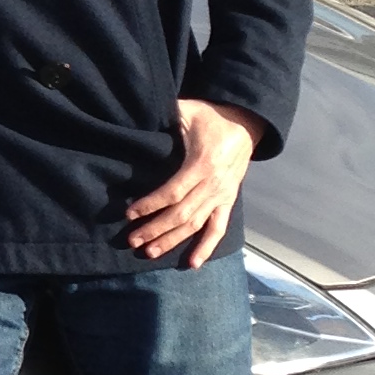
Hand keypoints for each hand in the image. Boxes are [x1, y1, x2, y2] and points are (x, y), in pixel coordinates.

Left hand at [123, 98, 263, 268]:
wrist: (245, 124)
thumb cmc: (211, 116)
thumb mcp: (187, 111)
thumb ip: (166, 116)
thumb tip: (136, 114)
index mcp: (202, 164)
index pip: (173, 192)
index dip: (150, 204)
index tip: (129, 213)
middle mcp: (214, 185)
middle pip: (182, 214)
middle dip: (155, 229)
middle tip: (132, 240)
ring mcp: (223, 196)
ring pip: (196, 225)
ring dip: (173, 241)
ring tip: (150, 252)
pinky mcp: (229, 201)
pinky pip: (219, 229)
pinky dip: (207, 248)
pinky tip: (192, 264)